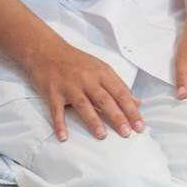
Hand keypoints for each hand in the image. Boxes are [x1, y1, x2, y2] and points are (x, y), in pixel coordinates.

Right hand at [24, 37, 145, 141]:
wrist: (46, 50)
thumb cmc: (76, 61)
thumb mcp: (100, 68)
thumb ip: (118, 85)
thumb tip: (137, 102)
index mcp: (101, 73)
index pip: (120, 93)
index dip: (131, 110)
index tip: (140, 126)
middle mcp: (87, 79)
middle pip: (104, 99)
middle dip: (117, 117)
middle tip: (126, 133)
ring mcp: (69, 86)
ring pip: (83, 105)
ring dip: (93, 121)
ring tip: (102, 136)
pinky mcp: (53, 92)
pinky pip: (56, 110)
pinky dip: (59, 124)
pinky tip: (63, 137)